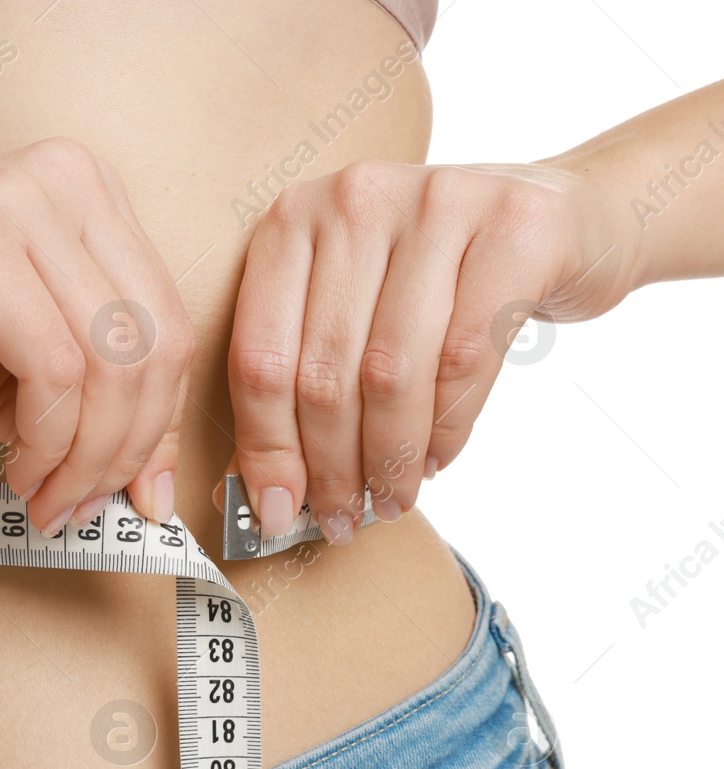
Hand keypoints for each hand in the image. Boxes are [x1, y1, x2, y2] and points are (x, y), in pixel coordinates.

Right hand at [0, 138, 194, 534]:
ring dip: (86, 457)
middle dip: (127, 449)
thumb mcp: (3, 361)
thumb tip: (145, 480)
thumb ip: (78, 399)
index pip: (164, 321)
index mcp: (83, 191)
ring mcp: (19, 202)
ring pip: (111, 363)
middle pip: (153, 343)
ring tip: (47, 500)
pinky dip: (47, 440)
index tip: (139, 491)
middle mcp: (64, 178)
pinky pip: (53, 369)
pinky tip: (18, 471)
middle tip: (84, 507)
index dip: (160, 421)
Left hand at [222, 158, 636, 541]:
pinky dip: (447, 428)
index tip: (274, 508)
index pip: (260, 355)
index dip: (266, 446)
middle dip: (330, 467)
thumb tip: (263, 490)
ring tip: (392, 499)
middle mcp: (355, 198)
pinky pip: (464, 359)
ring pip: (391, 373)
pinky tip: (438, 460)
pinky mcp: (515, 228)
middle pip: (323, 371)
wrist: (560, 214)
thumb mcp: (354, 305)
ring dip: (389, 458)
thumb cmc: (436, 277)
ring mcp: (438, 203)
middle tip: (342, 518)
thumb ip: (303, 375)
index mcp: (293, 219)